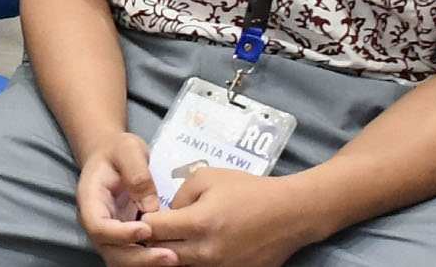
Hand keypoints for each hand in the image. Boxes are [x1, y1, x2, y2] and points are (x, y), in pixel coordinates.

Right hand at [76, 132, 176, 266]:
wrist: (111, 155)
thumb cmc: (117, 150)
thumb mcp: (127, 149)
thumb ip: (137, 173)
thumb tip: (151, 207)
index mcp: (90, 199)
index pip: (98, 226)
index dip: (120, 234)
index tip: (147, 229)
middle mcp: (96, 221)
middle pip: (109, 250)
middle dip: (138, 258)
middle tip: (170, 256)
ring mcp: (109, 233)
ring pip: (120, 259)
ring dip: (145, 263)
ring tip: (174, 259)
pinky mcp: (124, 238)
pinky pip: (133, 256)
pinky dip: (150, 260)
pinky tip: (174, 257)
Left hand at [145, 169, 319, 266]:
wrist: (291, 213)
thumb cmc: (248, 190)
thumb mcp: (206, 178)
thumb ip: (177, 196)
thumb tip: (165, 215)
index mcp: (200, 223)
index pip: (153, 229)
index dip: (144, 222)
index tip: (146, 214)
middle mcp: (207, 252)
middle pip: (160, 253)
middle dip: (154, 240)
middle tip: (159, 227)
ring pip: (179, 265)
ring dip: (172, 251)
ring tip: (178, 236)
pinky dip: (193, 260)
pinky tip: (196, 245)